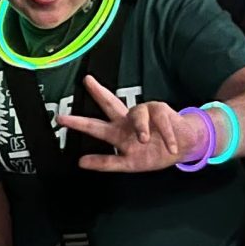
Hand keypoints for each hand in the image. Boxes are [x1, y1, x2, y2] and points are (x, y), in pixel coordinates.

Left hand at [56, 74, 200, 173]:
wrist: (183, 146)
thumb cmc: (155, 153)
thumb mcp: (128, 164)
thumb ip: (106, 162)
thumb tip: (81, 162)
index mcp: (118, 131)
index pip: (96, 124)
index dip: (79, 122)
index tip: (61, 119)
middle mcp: (128, 120)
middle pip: (110, 104)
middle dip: (98, 93)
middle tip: (87, 82)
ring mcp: (145, 115)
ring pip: (137, 115)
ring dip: (141, 128)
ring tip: (145, 140)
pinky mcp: (161, 113)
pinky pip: (161, 124)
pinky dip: (167, 138)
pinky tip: (170, 147)